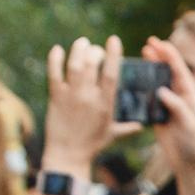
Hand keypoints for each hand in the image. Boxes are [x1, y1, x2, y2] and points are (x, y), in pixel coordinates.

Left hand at [44, 35, 129, 167]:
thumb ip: (127, 127)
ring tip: (82, 42)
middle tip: (95, 49)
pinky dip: (54, 59)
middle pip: (92, 64)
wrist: (68, 155)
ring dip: (78, 50)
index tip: (114, 39)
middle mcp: (89, 97)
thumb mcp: (112, 135)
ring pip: (74, 65)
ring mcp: (71, 96)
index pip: (112, 73)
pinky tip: (57, 49)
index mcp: (105, 103)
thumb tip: (141, 124)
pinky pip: (54, 73)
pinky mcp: (55, 97)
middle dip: (95, 51)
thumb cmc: (92, 145)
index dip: (113, 54)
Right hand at [141, 38, 194, 170]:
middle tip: (147, 44)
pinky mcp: (158, 115)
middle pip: (168, 72)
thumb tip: (162, 90)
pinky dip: (141, 88)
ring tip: (141, 55)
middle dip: (159, 57)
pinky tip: (132, 80)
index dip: (170, 55)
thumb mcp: (189, 124)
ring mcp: (168, 105)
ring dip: (149, 69)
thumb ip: (177, 106)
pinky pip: (148, 98)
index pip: (179, 71)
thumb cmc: (193, 143)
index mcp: (190, 95)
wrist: (188, 162)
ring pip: (157, 82)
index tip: (160, 43)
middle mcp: (179, 97)